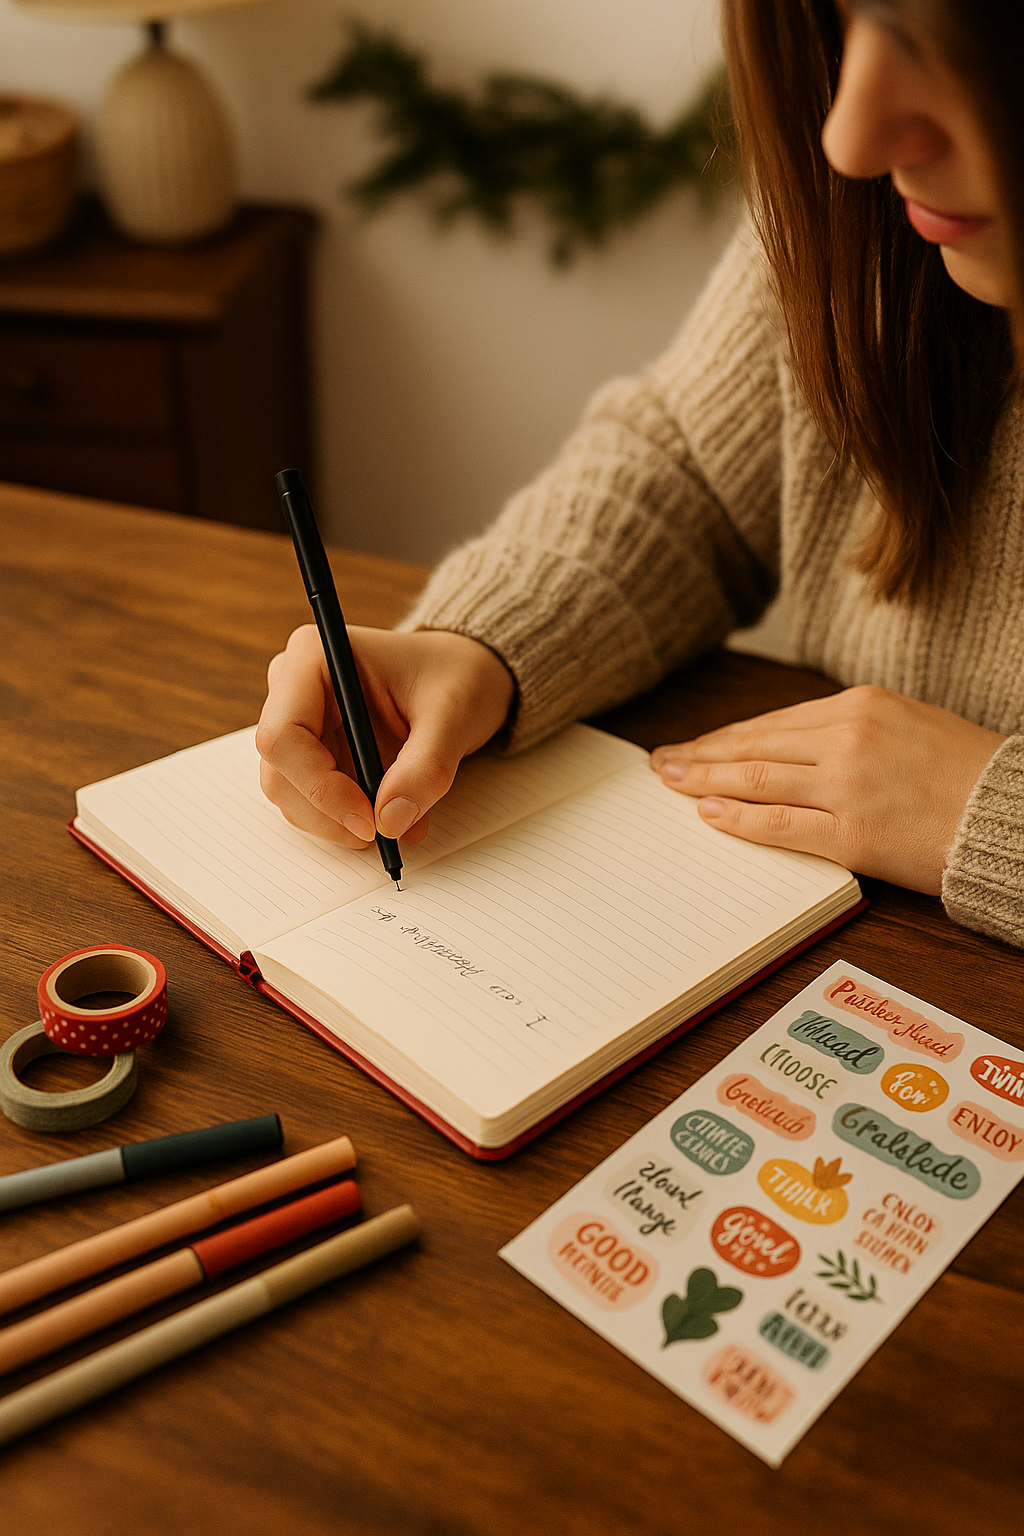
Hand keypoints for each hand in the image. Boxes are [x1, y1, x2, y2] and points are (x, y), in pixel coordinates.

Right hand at [256, 626, 515, 847]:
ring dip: (338, 823)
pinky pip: (310, 801)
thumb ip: (425, 767)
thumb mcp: (453, 717)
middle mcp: (292, 688)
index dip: (318, 786)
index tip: (368, 819)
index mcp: (314, 657)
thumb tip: (390, 821)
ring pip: (290, 794)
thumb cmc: (455, 677)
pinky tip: (392, 813)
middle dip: (328, 813)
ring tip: (400, 822)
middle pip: (280, 772)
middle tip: (383, 832)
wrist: (462, 676)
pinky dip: (346, 820)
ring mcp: (299, 723)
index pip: (283, 735)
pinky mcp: (312, 753)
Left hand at [650, 685, 1005, 894]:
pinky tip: (710, 814)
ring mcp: (848, 785)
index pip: (773, 722)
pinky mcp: (854, 832)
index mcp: (861, 705)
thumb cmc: (965, 773)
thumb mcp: (908, 725)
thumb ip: (850, 731)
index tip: (696, 743)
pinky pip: (781, 824)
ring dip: (705, 781)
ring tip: (673, 783)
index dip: (726, 736)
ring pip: (757, 779)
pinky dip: (740, 819)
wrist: (1011, 814)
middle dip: (702, 754)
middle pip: (755, 745)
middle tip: (663, 762)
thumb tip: (790, 748)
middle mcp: (848, 737)